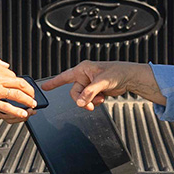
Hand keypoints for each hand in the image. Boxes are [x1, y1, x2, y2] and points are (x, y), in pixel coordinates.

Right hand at [0, 55, 35, 122]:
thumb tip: (5, 64)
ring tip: (32, 105)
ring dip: (28, 101)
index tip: (21, 87)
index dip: (19, 83)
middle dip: (30, 91)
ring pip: (17, 95)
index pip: (13, 76)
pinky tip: (23, 114)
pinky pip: (7, 108)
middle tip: (33, 96)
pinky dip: (17, 112)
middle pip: (21, 84)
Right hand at [40, 61, 163, 108]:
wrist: (129, 77)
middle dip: (83, 99)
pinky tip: (102, 97)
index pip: (64, 76)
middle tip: (91, 104)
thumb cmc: (117, 72)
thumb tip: (80, 102)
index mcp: (83, 69)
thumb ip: (90, 92)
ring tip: (100, 98)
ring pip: (82, 98)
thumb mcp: (102, 82)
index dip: (53, 82)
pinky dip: (95, 101)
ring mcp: (89, 84)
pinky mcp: (95, 90)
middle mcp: (84, 76)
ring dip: (90, 101)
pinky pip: (89, 100)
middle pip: (74, 92)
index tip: (44, 87)